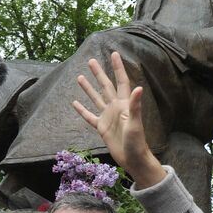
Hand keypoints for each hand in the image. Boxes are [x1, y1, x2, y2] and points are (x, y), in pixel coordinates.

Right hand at [72, 52, 166, 186]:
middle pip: (106, 86)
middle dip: (99, 73)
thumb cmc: (137, 142)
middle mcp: (115, 107)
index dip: (118, 68)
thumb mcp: (135, 123)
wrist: (133, 159)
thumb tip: (139, 87)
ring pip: (96, 99)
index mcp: (124, 104)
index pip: (121, 81)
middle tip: (91, 60)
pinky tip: (74, 103)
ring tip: (80, 77)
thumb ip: (135, 106)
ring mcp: (107, 117)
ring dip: (88, 88)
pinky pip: (89, 117)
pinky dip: (82, 110)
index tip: (114, 53)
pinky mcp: (101, 128)